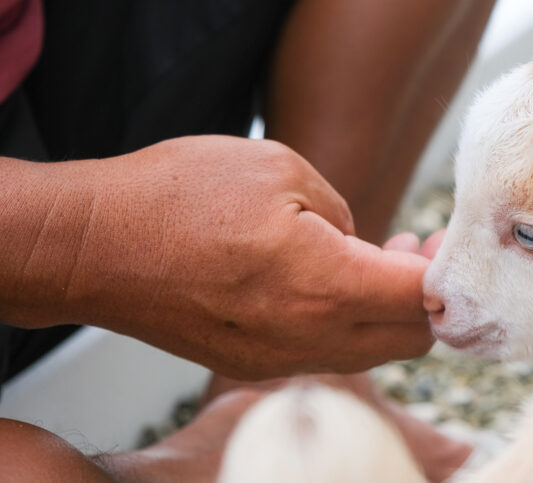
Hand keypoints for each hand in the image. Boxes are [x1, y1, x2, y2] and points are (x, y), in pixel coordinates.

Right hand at [60, 135, 433, 376]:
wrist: (90, 246)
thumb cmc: (176, 196)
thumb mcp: (280, 170)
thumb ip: (342, 214)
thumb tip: (361, 244)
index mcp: (323, 285)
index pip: (419, 297)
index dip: (443, 269)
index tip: (442, 241)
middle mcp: (306, 337)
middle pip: (405, 338)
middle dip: (426, 297)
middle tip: (420, 250)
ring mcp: (275, 359)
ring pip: (368, 352)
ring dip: (388, 313)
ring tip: (382, 259)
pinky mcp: (250, 362)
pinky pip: (325, 354)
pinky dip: (349, 325)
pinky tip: (337, 282)